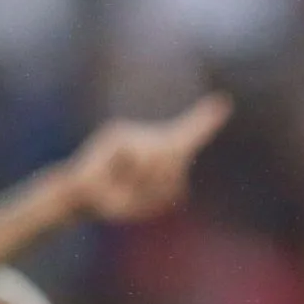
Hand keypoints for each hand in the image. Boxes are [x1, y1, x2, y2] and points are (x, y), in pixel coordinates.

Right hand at [62, 93, 231, 221]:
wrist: (80, 199)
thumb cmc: (118, 201)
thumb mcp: (149, 200)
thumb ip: (167, 184)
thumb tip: (172, 155)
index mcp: (159, 152)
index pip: (187, 134)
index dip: (206, 120)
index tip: (224, 102)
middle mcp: (147, 136)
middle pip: (177, 151)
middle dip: (164, 180)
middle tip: (139, 193)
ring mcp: (130, 132)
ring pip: (158, 155)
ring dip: (146, 180)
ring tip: (125, 185)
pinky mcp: (115, 134)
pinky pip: (137, 156)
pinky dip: (129, 173)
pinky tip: (113, 175)